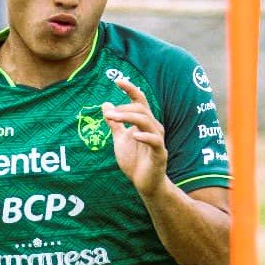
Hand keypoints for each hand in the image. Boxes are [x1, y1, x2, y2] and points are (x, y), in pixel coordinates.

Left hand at [102, 77, 168, 196]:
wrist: (145, 183)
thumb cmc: (135, 160)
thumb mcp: (120, 139)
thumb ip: (114, 123)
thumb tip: (105, 105)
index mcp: (144, 122)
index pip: (139, 100)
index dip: (130, 89)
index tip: (117, 80)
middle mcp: (153, 127)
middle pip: (141, 110)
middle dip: (124, 109)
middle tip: (108, 114)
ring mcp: (157, 140)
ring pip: (147, 121)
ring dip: (129, 117)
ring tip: (113, 118)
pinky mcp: (159, 154)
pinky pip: (155, 142)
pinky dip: (145, 137)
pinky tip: (134, 135)